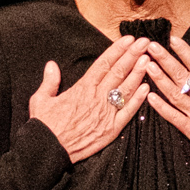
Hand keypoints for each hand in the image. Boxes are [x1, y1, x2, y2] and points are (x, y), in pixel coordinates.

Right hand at [27, 39, 150, 161]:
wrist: (48, 150)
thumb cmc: (44, 125)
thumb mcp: (41, 99)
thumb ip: (49, 81)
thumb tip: (51, 65)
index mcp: (82, 88)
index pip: (104, 64)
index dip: (117, 50)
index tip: (128, 39)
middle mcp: (97, 97)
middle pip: (118, 71)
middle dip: (133, 55)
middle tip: (145, 42)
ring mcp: (106, 113)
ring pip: (126, 89)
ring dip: (138, 73)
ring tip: (149, 59)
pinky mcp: (111, 129)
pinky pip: (128, 112)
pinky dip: (138, 100)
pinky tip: (147, 88)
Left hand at [140, 32, 189, 170]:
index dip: (184, 52)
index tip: (173, 40)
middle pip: (182, 76)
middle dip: (166, 60)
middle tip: (152, 47)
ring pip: (175, 94)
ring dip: (160, 79)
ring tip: (147, 65)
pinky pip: (174, 117)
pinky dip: (161, 108)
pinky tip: (149, 97)